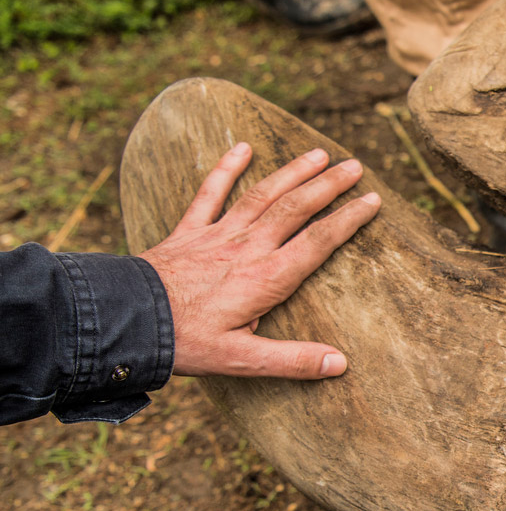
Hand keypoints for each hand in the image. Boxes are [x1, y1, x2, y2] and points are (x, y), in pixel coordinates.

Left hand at [138, 143, 380, 378]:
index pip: (318, 242)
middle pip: (296, 208)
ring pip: (262, 195)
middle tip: (355, 166)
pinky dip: (226, 168)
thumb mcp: (242, 360)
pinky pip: (209, 193)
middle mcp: (247, 249)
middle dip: (328, 185)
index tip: (373, 201)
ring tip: (318, 153)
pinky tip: (242, 147)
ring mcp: (217, 236)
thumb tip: (340, 363)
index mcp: (267, 278)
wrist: (127, 320)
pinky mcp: (188, 232)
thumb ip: (293, 360)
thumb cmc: (186, 343)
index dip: (348, 220)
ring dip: (292, 172)